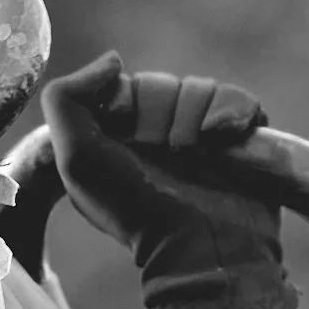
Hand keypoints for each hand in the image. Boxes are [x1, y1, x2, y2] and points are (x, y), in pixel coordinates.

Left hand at [40, 51, 299, 308]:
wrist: (202, 249)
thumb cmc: (134, 210)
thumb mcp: (77, 158)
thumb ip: (66, 99)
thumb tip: (114, 59)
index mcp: (119, 137)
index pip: (126, 84)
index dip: (128, 104)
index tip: (126, 137)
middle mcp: (159, 134)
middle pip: (164, 85)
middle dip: (164, 117)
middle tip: (169, 155)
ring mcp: (202, 137)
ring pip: (203, 89)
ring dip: (197, 120)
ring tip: (198, 155)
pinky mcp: (242, 140)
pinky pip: (242, 101)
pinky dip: (235, 115)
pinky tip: (225, 141)